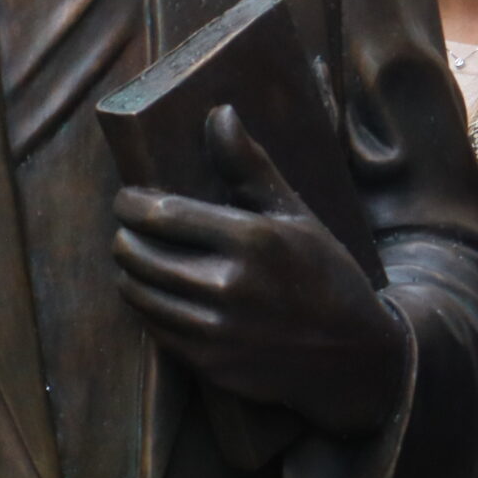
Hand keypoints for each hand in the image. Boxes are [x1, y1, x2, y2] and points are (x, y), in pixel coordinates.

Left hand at [114, 104, 407, 437]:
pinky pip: (154, 328)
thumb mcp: (294, 213)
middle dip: (126, 236)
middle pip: (138, 254)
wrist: (351, 353)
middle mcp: (229, 287)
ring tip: (141, 257)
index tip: (129, 199)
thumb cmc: (324, 271)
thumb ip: (249, 165)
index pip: (161, 215)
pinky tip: (160, 292)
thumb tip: (219, 114)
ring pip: (138, 293)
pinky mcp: (208, 364)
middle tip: (132, 228)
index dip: (131, 204)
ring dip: (130, 271)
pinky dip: (148, 306)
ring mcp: (216, 331)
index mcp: (252, 240)